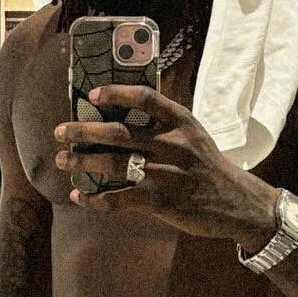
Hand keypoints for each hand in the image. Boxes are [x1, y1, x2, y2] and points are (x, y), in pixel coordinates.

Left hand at [54, 84, 280, 249]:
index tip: (92, 94)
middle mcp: (171, 144)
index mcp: (181, 121)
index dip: (116, 92)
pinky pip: (119, 199)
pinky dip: (95, 199)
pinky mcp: (161, 201)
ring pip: (113, 164)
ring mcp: (165, 173)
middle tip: (60, 131)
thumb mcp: (194, 136)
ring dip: (83, 162)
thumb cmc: (208, 168)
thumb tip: (122, 118)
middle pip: (118, 132)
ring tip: (62, 160)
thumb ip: (164, 126)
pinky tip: (79, 197)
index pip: (145, 97)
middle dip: (84, 131)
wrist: (237, 203)